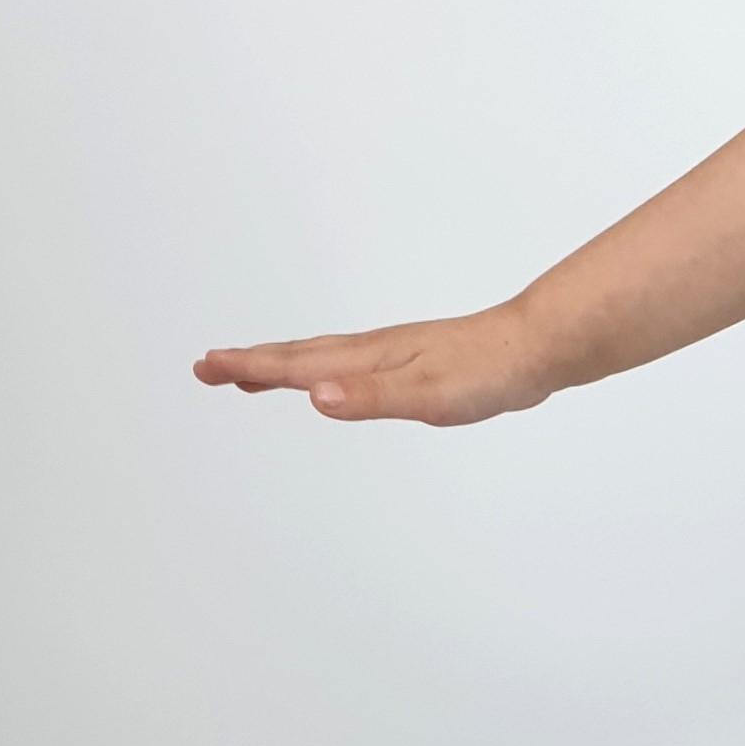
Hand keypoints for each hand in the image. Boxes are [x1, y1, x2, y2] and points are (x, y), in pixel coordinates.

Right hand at [193, 304, 552, 424]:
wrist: (537, 348)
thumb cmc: (488, 371)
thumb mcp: (427, 395)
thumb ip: (369, 397)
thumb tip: (314, 396)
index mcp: (369, 360)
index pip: (297, 365)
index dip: (250, 368)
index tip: (207, 367)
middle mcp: (375, 352)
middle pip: (300, 357)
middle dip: (251, 363)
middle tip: (207, 367)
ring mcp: (394, 355)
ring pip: (323, 359)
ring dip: (281, 366)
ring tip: (249, 374)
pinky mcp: (414, 364)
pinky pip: (350, 366)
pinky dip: (324, 371)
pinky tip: (331, 382)